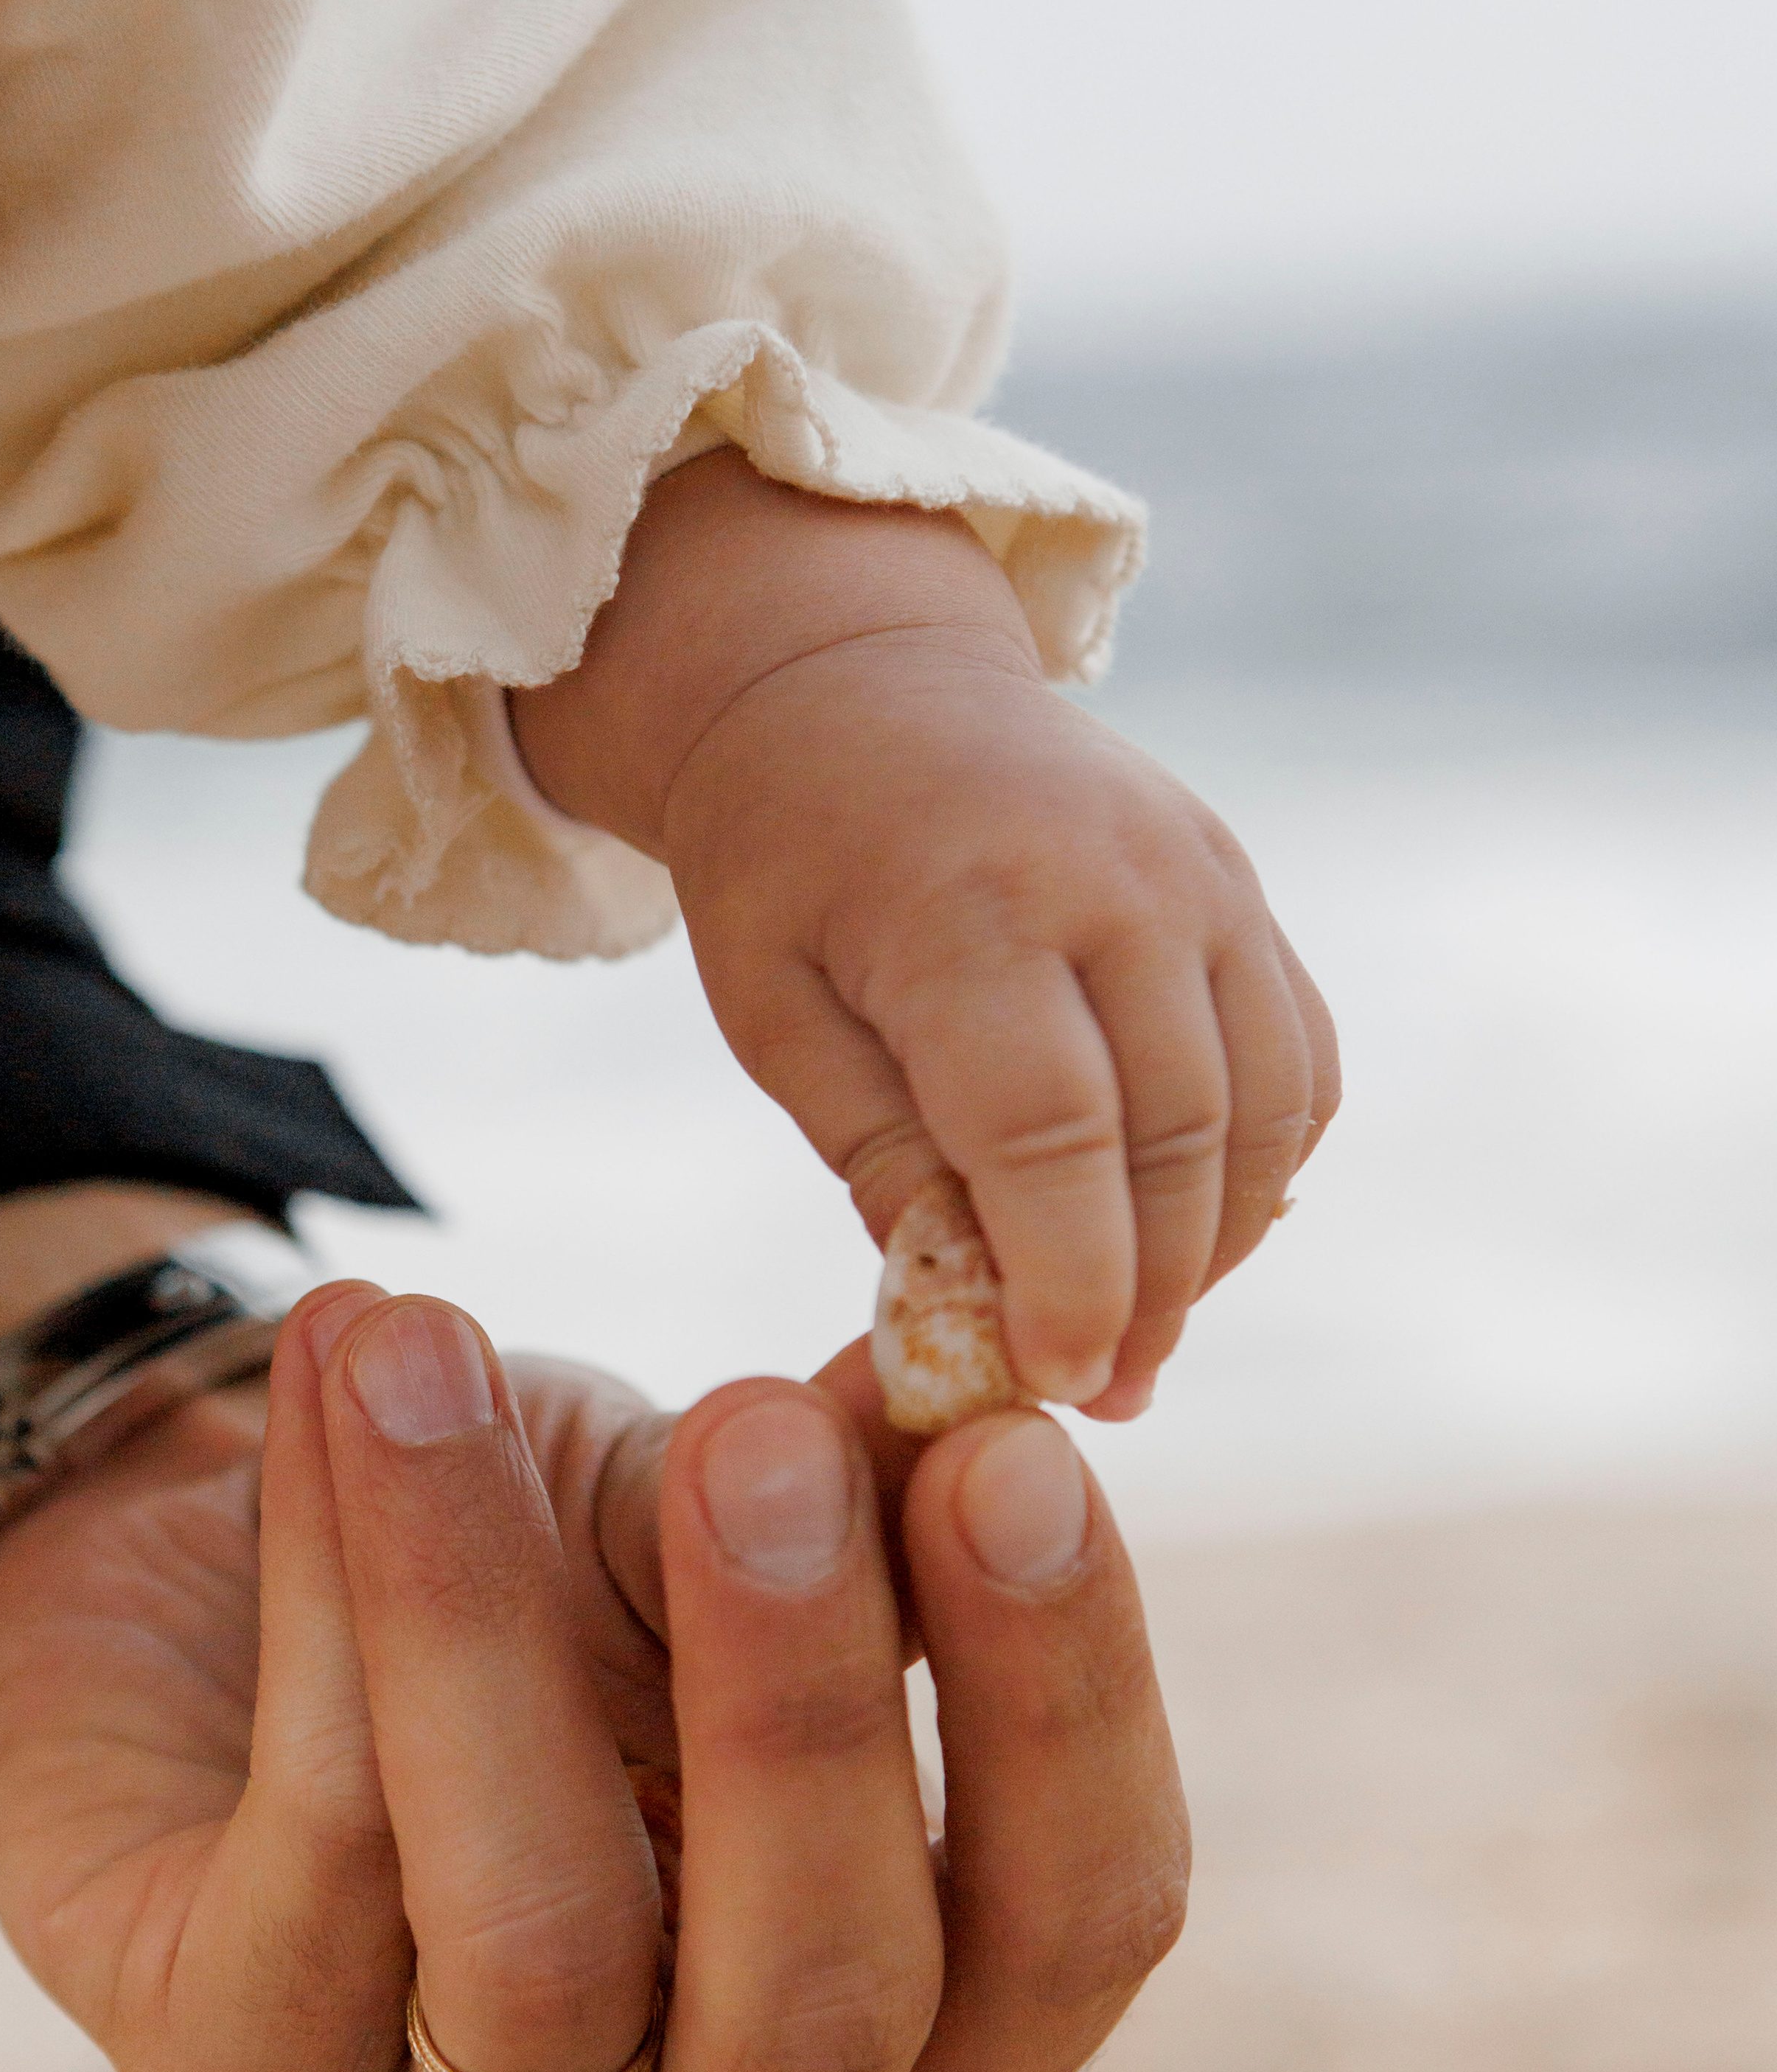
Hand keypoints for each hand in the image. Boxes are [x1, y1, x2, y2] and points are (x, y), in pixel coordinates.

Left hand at [0, 1286, 1186, 2071]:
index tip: (1011, 1447)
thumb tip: (978, 1374)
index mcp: (928, 2057)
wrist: (228, 1610)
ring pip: (541, 1949)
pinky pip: (321, 1856)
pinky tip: (329, 1379)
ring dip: (485, 1607)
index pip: (1075, 1928)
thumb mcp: (711, 1521)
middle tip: (758, 1430)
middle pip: (827, 1998)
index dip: (1063, 1693)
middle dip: (803, 1694)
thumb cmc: (541, 1590)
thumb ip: (854, 1483)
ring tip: (432, 1338)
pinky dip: (327, 1581)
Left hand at [512, 450, 1339, 1416]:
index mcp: (965, 905)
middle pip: (1177, 1135)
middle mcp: (1114, 878)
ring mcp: (1200, 873)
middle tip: (1104, 1389)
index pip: (1052, 1133)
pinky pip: (1299, 1055)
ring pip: (1266, 1107)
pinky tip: (1192, 1225)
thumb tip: (972, 1312)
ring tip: (1145, 1325)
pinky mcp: (1240, 884)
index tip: (1052, 1379)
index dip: (1066, 1278)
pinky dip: (1264, 1161)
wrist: (861, 682)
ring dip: (1219, 1242)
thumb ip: (878, 1154)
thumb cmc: (788, 864)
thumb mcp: (773, 1011)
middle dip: (1149, 1290)